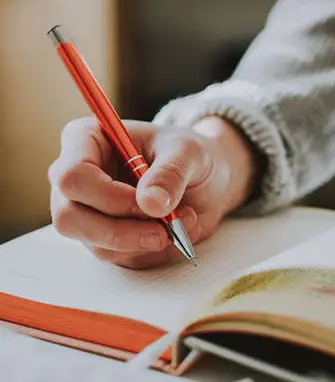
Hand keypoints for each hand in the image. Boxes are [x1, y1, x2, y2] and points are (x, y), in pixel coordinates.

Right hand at [48, 116, 259, 268]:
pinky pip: (119, 256)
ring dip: (144, 241)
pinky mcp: (105, 237)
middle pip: (70, 217)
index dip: (108, 196)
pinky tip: (176, 230)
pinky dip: (152, 250)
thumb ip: (170, 173)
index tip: (150, 203)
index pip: (72, 176)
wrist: (203, 178)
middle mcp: (78, 178)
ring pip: (96, 243)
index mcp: (86, 140)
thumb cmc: (187, 155)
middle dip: (121, 230)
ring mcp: (88, 211)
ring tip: (184, 220)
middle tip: (165, 229)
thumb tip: (149, 203)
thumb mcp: (188, 152)